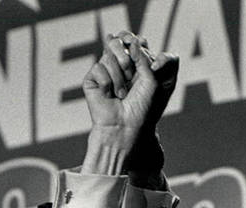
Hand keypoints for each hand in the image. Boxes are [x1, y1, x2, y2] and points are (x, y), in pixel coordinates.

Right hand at [81, 31, 178, 176]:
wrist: (125, 127)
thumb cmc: (143, 108)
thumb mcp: (152, 81)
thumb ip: (144, 57)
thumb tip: (133, 41)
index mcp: (137, 66)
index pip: (134, 43)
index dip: (136, 43)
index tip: (142, 50)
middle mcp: (121, 67)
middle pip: (119, 42)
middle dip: (127, 59)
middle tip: (131, 77)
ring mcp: (106, 71)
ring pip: (109, 55)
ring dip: (120, 76)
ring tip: (122, 94)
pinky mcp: (93, 78)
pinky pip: (99, 67)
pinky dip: (108, 83)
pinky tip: (110, 96)